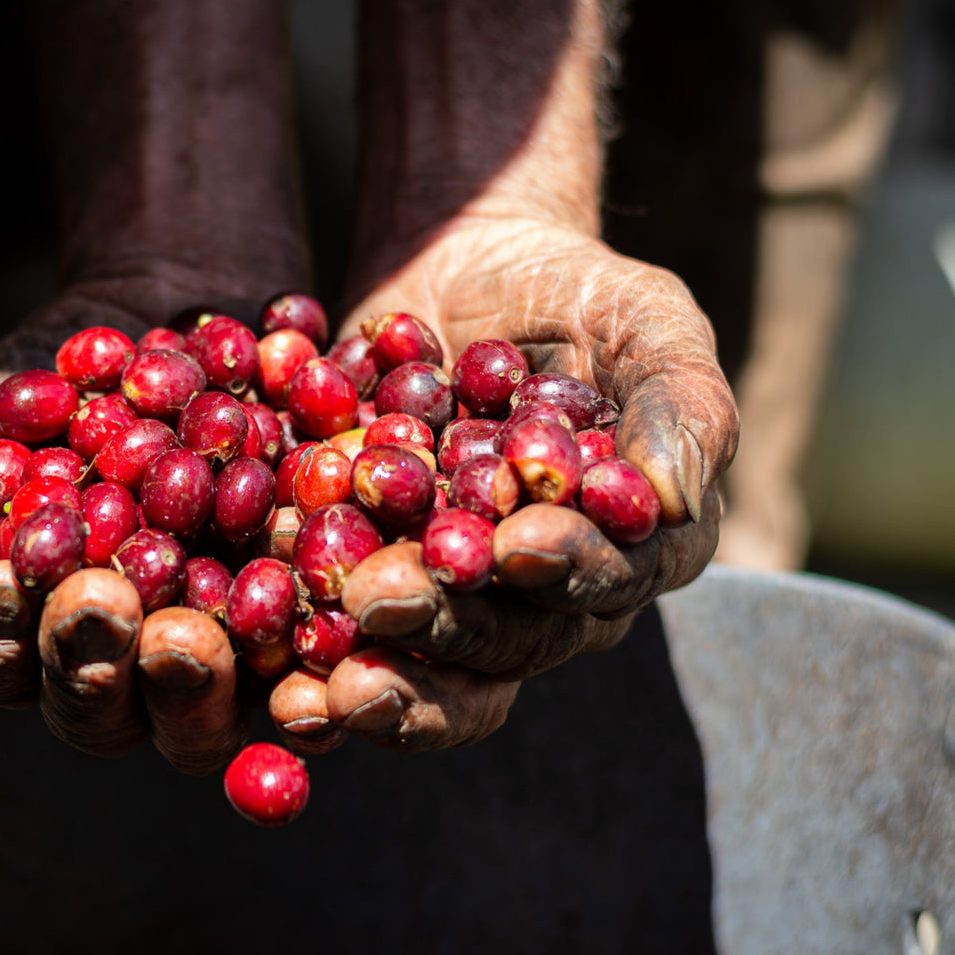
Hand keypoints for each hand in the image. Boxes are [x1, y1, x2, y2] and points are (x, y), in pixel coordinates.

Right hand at [0, 274, 266, 774]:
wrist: (158, 330)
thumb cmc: (33, 390)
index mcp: (24, 639)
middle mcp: (116, 671)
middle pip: (99, 714)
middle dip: (92, 663)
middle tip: (103, 600)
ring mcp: (209, 663)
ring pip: (196, 721)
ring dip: (189, 686)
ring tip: (187, 631)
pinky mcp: (293, 637)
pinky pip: (298, 680)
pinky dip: (296, 673)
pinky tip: (292, 627)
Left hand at [269, 218, 736, 752]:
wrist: (459, 269)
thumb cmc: (573, 290)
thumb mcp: (646, 319)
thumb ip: (681, 402)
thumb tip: (673, 500)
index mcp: (630, 549)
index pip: (607, 577)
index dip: (564, 569)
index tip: (512, 545)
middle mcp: (549, 597)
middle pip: (509, 642)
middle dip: (446, 625)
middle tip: (381, 601)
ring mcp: (458, 599)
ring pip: (428, 663)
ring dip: (376, 675)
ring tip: (318, 685)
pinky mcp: (374, 583)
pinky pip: (347, 641)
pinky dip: (310, 664)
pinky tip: (273, 681)